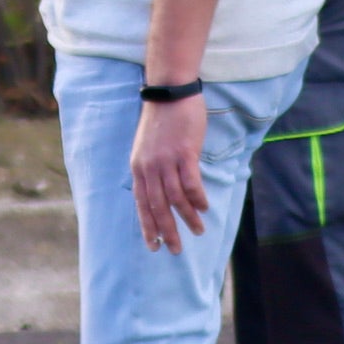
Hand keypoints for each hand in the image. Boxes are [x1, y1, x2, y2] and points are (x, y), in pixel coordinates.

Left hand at [130, 91, 208, 252]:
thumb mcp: (147, 148)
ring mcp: (166, 161)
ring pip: (175, 198)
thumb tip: (160, 192)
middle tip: (175, 250)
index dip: (148, 226)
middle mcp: (149, 168)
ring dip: (187, 218)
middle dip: (167, 231)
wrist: (170, 93)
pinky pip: (191, 183)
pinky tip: (204, 208)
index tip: (154, 246)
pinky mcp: (184, 153)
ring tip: (198, 231)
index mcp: (138, 168)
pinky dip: (197, 199)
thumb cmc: (162, 120)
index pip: (141, 204)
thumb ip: (152, 170)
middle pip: (157, 207)